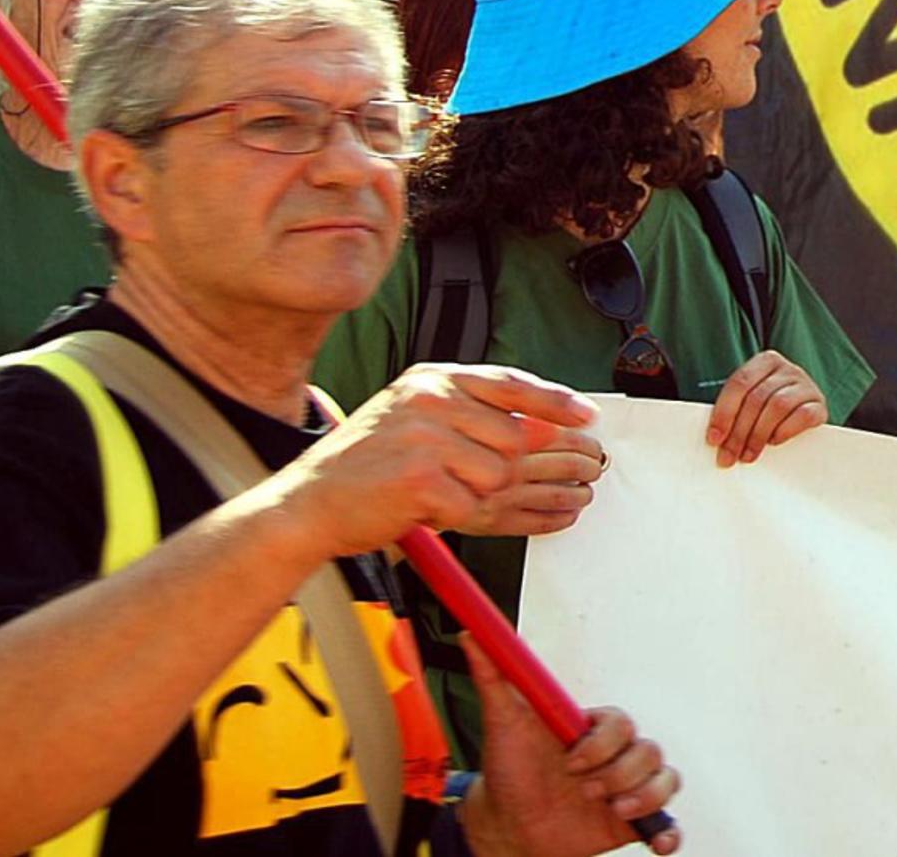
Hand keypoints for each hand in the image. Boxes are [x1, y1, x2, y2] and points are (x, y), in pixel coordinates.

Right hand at [269, 366, 595, 558]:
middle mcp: (431, 400)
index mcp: (434, 379)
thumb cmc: (366, 465)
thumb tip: (546, 429)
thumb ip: (472, 417)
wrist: (308, 503)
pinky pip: (471, 506)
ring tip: (489, 500)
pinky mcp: (419, 481)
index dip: (555, 402)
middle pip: (517, 434)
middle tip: (584, 474)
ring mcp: (424, 439)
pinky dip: (464, 517)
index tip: (588, 417)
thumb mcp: (416, 418)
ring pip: (498, 474)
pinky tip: (456, 515)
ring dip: (495, 497)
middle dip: (551, 462)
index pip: (511, 383)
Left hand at [461, 633, 681, 856]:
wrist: (509, 825)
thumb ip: (493, 676)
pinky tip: (659, 844)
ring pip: (664, 780)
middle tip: (585, 790)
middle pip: (648, 751)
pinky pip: (666, 823)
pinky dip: (669, 832)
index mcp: (593, 729)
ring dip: (643, 797)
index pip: (620, 723)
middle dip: (618, 774)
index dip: (601, 744)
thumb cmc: (509, 768)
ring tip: (611, 811)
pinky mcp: (630, 821)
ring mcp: (626, 787)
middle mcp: (615, 755)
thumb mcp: (502, 722)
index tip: (570, 762)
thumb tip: (473, 636)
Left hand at [705, 351, 826, 468]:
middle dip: (739, 432)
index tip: (714, 439)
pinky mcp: (820, 405)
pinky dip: (784, 431)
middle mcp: (788, 368)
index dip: (724, 412)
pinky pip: (802, 416)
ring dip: (758, 435)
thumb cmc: (771, 408)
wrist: (806, 411)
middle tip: (728, 456)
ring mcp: (806, 385)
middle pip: (757, 398)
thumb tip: (716, 438)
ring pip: (777, 406)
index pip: (740, 383)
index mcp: (766, 361)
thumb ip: (736, 411)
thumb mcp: (752, 401)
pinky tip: (774, 442)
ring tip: (748, 455)